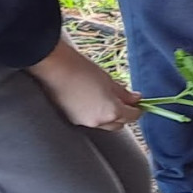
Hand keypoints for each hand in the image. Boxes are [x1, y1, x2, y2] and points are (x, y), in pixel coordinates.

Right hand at [27, 36, 141, 130]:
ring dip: (108, 115)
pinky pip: (89, 120)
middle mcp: (99, 122)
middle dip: (124, 114)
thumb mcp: (109, 81)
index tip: (138, 102)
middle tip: (123, 100)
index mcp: (112, 112)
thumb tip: (136, 99)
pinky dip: (94, 114)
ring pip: (104, 124)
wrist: (54, 68)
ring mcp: (84, 122)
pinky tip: (90, 101)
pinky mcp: (71, 119)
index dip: (138, 109)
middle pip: (119, 124)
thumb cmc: (83, 70)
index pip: (132, 117)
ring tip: (105, 99)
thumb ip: (124, 93)